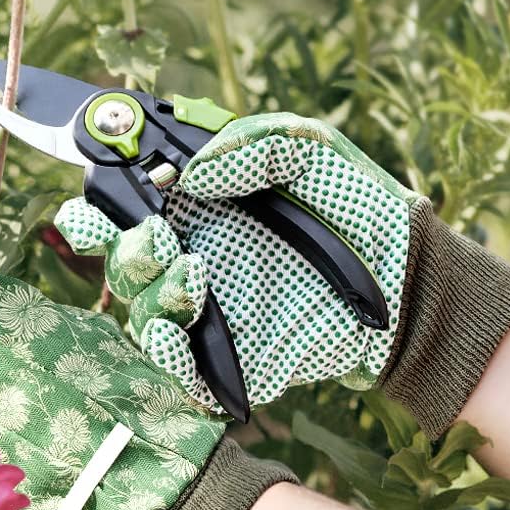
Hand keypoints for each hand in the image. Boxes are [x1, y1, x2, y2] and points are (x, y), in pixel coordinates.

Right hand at [55, 112, 509, 437]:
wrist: (409, 282)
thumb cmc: (361, 208)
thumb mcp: (310, 150)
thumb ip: (249, 144)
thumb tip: (187, 174)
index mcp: (200, 210)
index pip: (126, 207)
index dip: (100, 201)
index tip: (103, 189)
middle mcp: (193, 260)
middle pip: (119, 263)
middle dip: (116, 249)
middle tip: (154, 236)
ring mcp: (209, 313)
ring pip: (140, 313)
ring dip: (149, 291)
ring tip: (195, 274)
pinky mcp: (230, 361)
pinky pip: (178, 365)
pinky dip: (167, 349)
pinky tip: (182, 325)